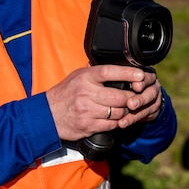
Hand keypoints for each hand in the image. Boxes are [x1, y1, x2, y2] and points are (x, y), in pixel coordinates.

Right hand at [46, 65, 161, 140]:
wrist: (47, 114)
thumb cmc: (65, 93)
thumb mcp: (77, 76)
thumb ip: (95, 71)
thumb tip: (115, 62)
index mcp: (85, 77)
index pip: (109, 72)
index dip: (127, 73)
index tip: (141, 74)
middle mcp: (86, 93)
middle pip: (119, 96)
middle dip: (132, 98)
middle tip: (136, 97)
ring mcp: (87, 111)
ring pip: (118, 112)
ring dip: (125, 111)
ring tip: (126, 108)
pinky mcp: (88, 126)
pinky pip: (111, 125)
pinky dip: (117, 122)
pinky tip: (116, 118)